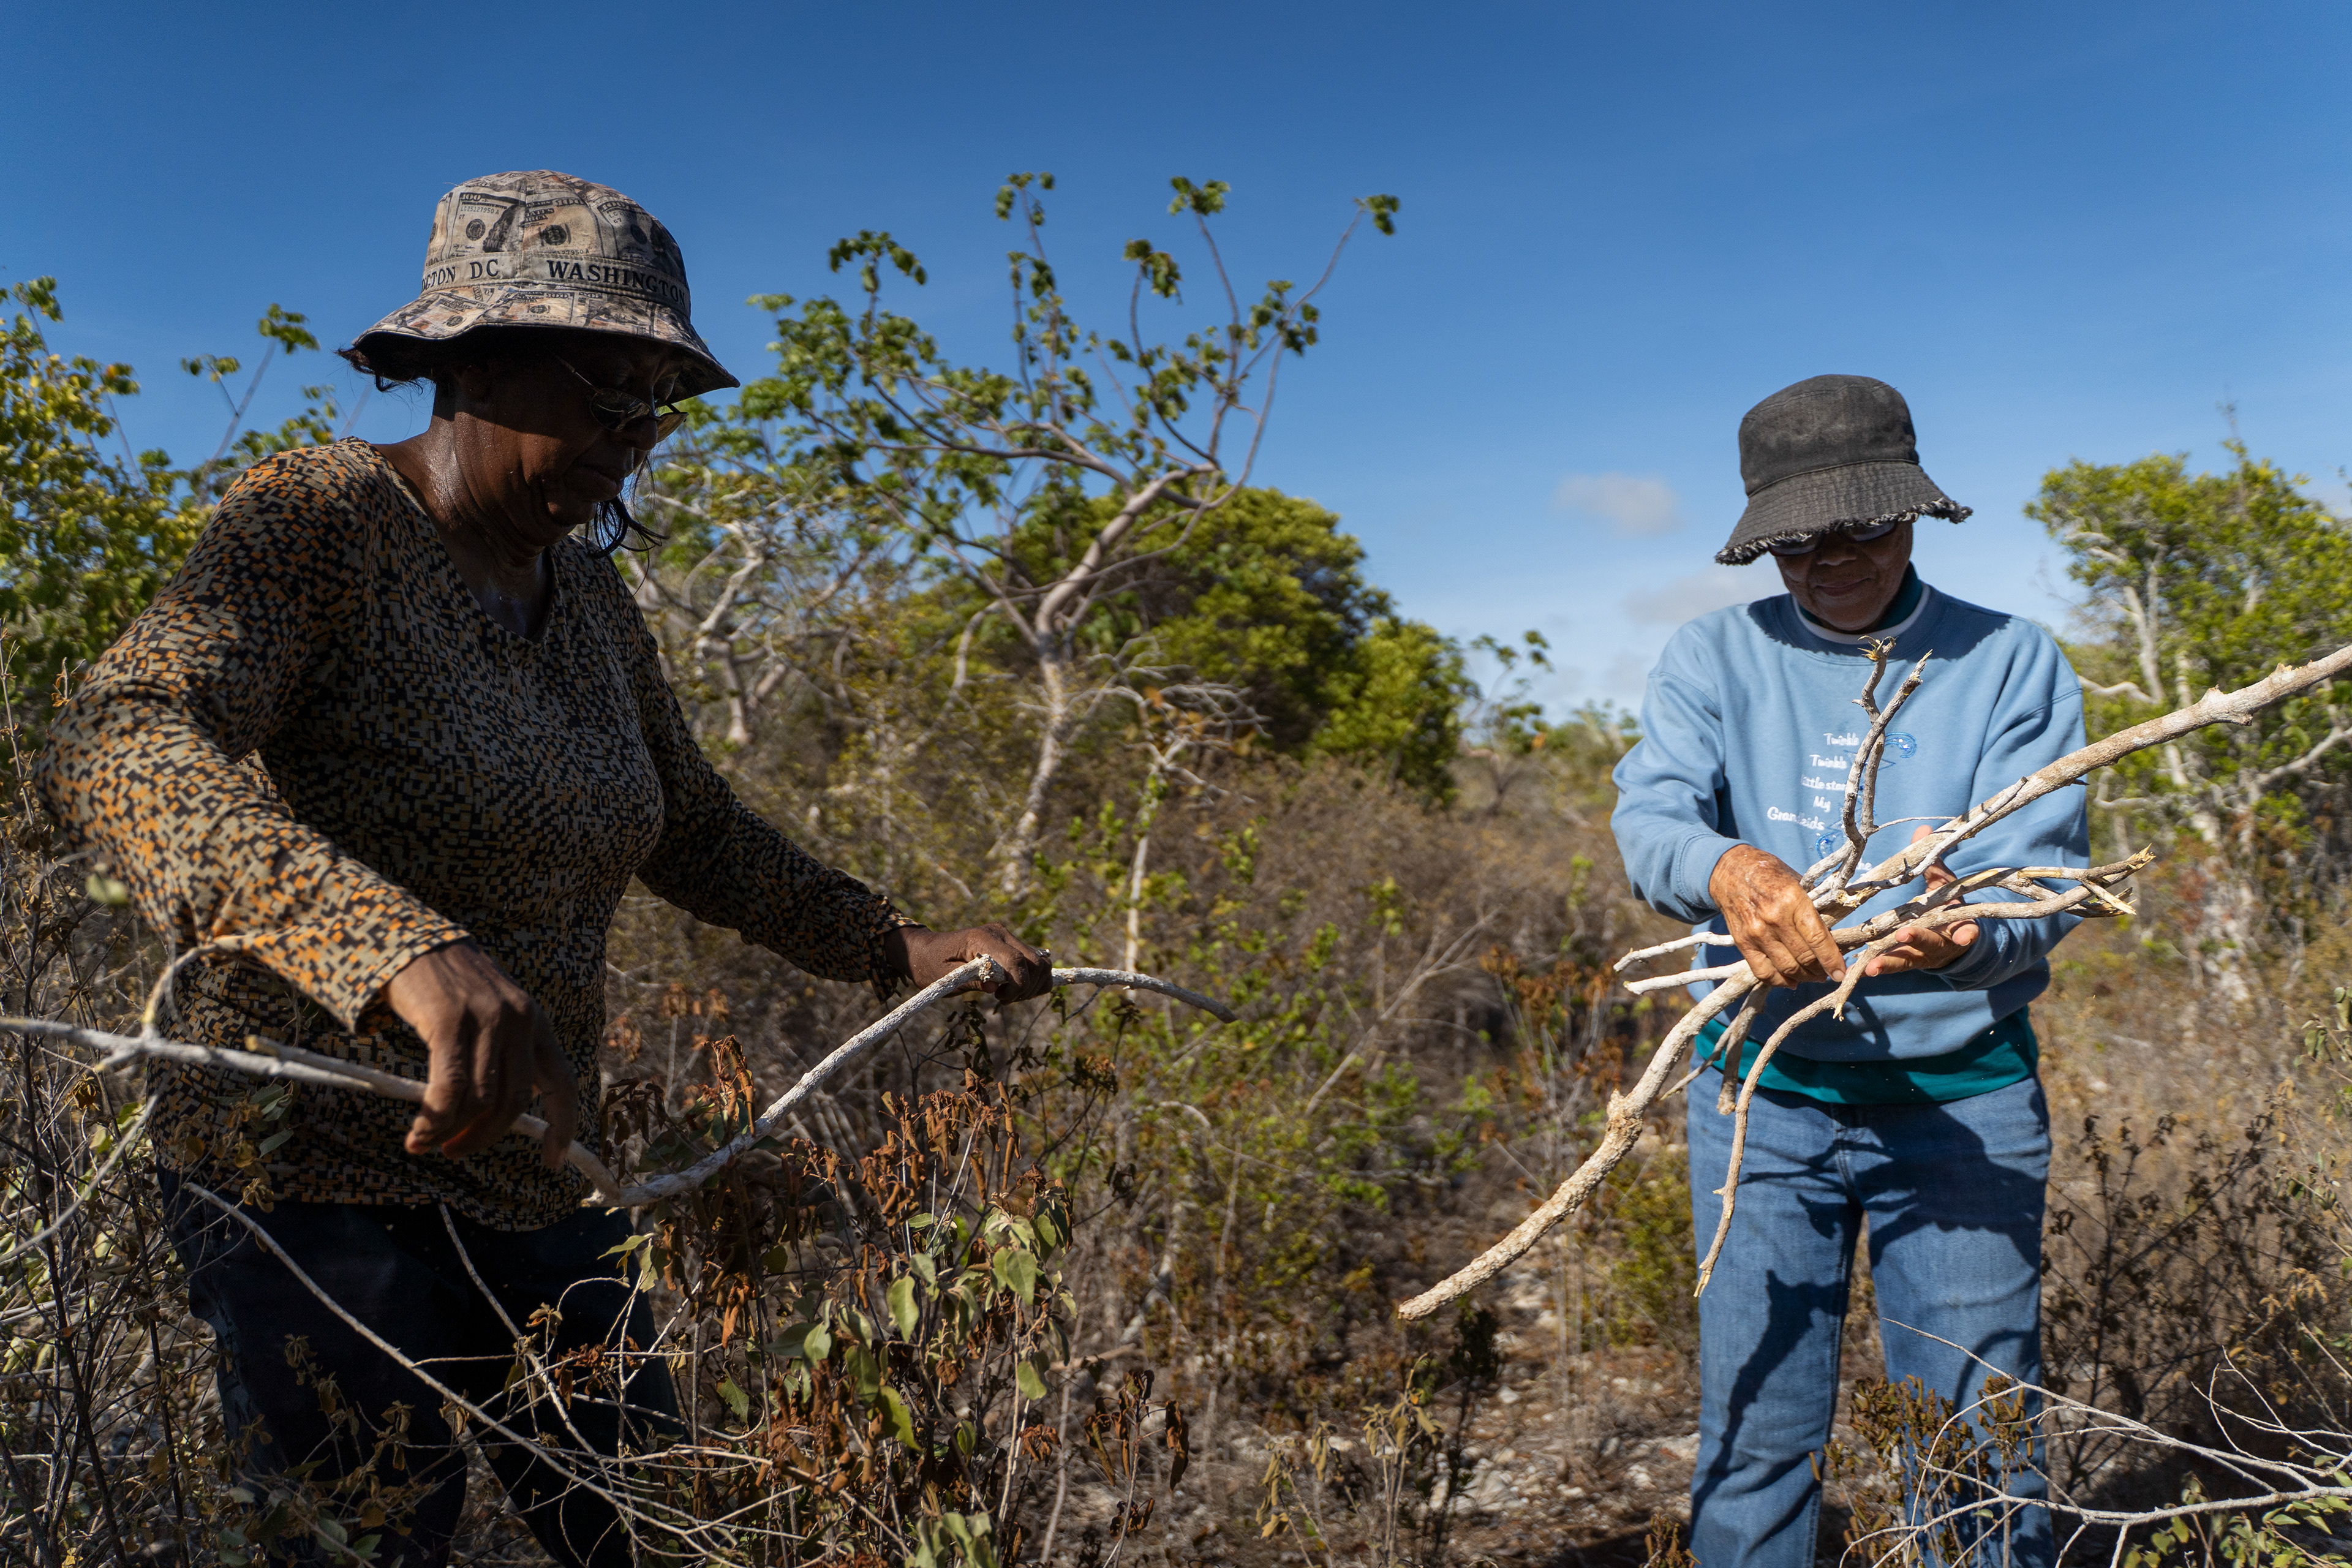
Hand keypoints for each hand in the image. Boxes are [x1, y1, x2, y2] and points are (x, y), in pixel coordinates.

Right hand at [383, 941, 578, 1166]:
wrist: (411, 941)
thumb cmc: (448, 988)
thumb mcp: (491, 1017)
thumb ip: (501, 1058)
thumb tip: (494, 1117)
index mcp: (536, 1023)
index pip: (563, 1082)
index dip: (563, 1125)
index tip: (553, 1160)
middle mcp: (520, 1020)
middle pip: (515, 1101)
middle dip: (485, 1136)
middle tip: (454, 1150)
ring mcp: (487, 1019)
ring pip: (481, 1100)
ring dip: (451, 1131)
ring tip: (424, 1142)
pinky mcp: (449, 1022)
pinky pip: (449, 1088)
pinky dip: (434, 1119)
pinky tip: (418, 1132)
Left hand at [883, 923, 1052, 1003]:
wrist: (925, 950)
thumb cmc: (930, 965)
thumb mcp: (944, 978)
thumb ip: (970, 981)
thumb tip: (995, 988)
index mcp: (981, 938)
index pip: (1015, 960)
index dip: (1017, 984)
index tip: (1001, 999)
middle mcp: (999, 933)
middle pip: (1034, 961)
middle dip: (1026, 987)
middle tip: (1003, 1000)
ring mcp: (1007, 937)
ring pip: (1040, 962)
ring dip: (1032, 984)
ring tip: (1009, 995)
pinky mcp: (1010, 944)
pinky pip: (1036, 961)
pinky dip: (1034, 979)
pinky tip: (1015, 989)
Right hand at [1709, 844, 1844, 987]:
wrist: (1729, 870)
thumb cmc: (1769, 874)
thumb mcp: (1797, 883)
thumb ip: (1812, 910)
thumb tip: (1831, 937)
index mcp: (1793, 900)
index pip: (1817, 939)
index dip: (1832, 960)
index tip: (1840, 973)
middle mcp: (1774, 918)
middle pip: (1804, 957)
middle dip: (1820, 971)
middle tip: (1826, 973)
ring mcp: (1756, 932)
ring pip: (1787, 968)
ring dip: (1803, 977)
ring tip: (1811, 976)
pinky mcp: (1743, 942)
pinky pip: (1763, 972)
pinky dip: (1779, 981)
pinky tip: (1790, 981)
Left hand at [1864, 827, 1979, 976]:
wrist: (1953, 941)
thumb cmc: (1947, 906)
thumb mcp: (1944, 885)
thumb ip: (1934, 861)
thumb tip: (1923, 828)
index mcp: (1957, 924)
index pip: (1967, 930)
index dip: (1967, 934)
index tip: (1965, 937)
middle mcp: (1942, 943)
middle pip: (1930, 943)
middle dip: (1918, 938)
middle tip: (1904, 934)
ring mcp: (1923, 957)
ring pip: (1907, 960)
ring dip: (1890, 963)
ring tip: (1871, 967)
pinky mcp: (1907, 963)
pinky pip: (1892, 966)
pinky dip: (1880, 968)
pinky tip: (1860, 971)